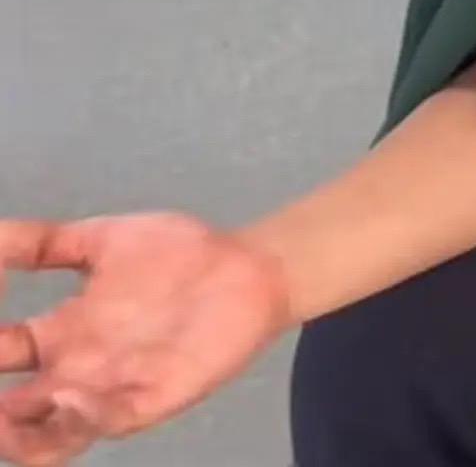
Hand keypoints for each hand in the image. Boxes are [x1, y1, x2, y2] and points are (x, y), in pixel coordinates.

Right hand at [0, 211, 290, 464]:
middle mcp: (78, 370)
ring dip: (22, 435)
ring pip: (50, 439)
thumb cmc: (178, 256)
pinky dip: (84, 416)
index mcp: (63, 334)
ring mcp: (112, 390)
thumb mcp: (104, 240)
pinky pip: (109, 422)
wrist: (247, 267)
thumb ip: (46, 241)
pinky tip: (69, 393)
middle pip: (14, 413)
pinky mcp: (151, 399)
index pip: (1, 355)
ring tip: (6, 416)